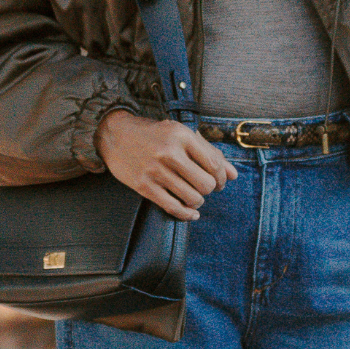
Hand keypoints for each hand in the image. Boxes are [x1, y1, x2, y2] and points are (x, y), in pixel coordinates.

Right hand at [96, 109, 236, 220]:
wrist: (115, 134)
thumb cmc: (153, 134)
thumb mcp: (181, 134)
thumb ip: (209, 152)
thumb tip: (233, 175)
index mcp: (181, 135)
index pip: (214, 164)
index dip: (221, 178)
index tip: (219, 182)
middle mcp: (169, 152)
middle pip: (205, 184)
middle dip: (209, 190)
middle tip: (205, 188)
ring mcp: (155, 170)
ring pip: (191, 197)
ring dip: (197, 201)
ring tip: (194, 196)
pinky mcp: (144, 186)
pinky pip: (173, 207)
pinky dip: (186, 214)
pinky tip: (190, 213)